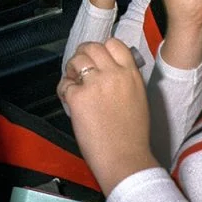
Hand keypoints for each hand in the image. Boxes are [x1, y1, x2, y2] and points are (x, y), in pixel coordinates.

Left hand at [57, 39, 157, 192]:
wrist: (125, 158)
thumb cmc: (132, 135)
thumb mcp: (138, 98)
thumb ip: (125, 80)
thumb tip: (108, 72)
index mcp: (132, 74)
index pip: (114, 44)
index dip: (102, 49)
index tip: (96, 59)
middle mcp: (114, 74)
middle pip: (92, 47)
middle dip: (82, 55)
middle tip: (79, 69)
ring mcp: (96, 84)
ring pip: (76, 60)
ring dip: (71, 69)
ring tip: (74, 84)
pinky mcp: (78, 97)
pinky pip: (65, 84)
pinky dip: (64, 90)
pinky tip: (69, 101)